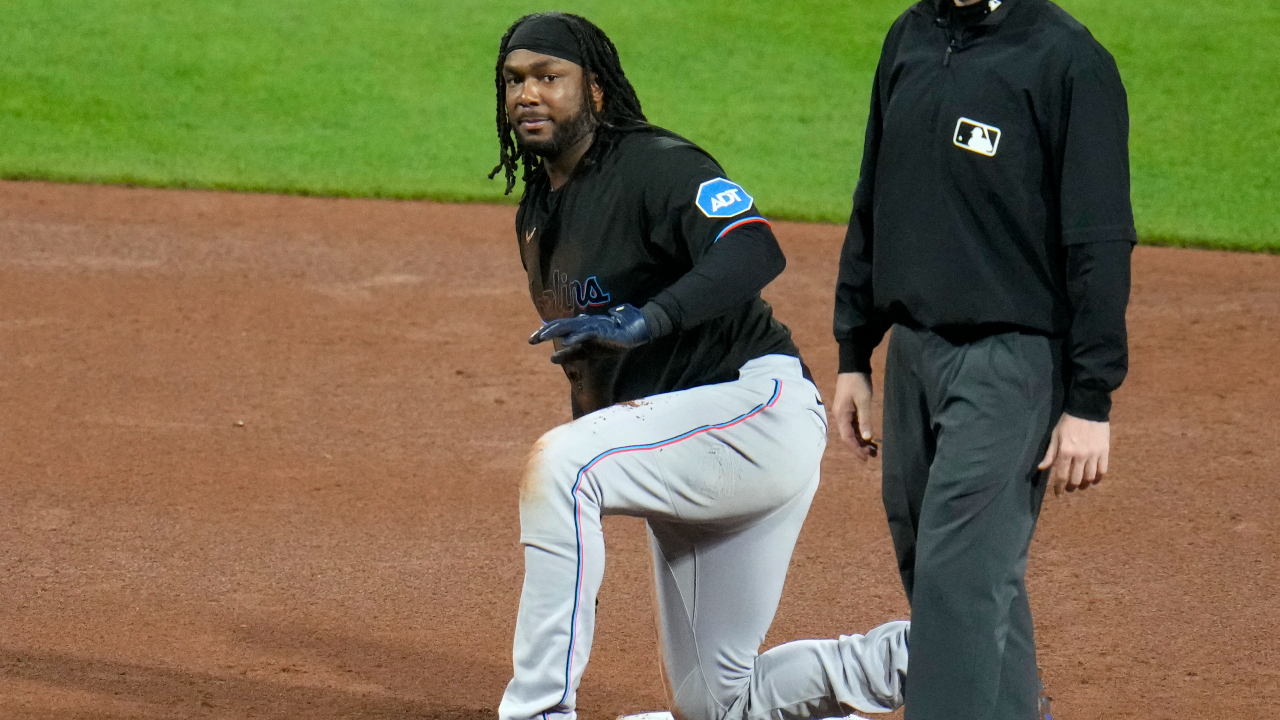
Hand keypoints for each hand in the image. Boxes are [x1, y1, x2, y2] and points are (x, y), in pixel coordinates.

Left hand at [529, 303, 649, 363]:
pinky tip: (566, 341)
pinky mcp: (600, 330)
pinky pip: (586, 333)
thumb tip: (551, 358)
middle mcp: (582, 324)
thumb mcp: (585, 351)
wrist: (629, 335)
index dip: (544, 333)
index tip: (531, 341)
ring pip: (570, 326)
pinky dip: (576, 336)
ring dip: (556, 331)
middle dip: (546, 331)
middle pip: (560, 325)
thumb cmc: (607, 341)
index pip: (557, 328)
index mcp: (577, 328)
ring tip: (543, 336)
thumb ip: (569, 354)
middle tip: (532, 339)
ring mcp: (591, 326)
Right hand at [832, 372, 878, 458]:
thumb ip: (865, 420)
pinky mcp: (849, 410)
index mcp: (841, 415)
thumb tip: (867, 438)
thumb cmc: (858, 383)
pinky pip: (853, 426)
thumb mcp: (864, 401)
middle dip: (860, 447)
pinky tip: (869, 438)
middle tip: (874, 455)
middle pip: (849, 437)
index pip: (847, 438)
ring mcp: (844, 413)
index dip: (856, 449)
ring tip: (874, 449)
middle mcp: (840, 417)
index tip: (865, 458)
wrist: (853, 366)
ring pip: (851, 432)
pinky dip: (861, 433)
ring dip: (861, 441)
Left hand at [1038, 413, 1109, 496]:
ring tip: (1081, 485)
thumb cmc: (1067, 422)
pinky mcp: (1104, 451)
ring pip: (1090, 477)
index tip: (1058, 494)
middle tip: (1069, 489)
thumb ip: (1050, 454)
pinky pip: (1103, 470)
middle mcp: (1079, 455)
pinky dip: (1098, 478)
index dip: (1059, 488)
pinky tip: (1094, 480)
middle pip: (1076, 480)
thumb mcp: (1055, 436)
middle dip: (1071, 487)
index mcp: (1065, 452)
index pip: (1061, 476)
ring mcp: (1093, 454)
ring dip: (1084, 485)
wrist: (1087, 409)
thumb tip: (1041, 468)